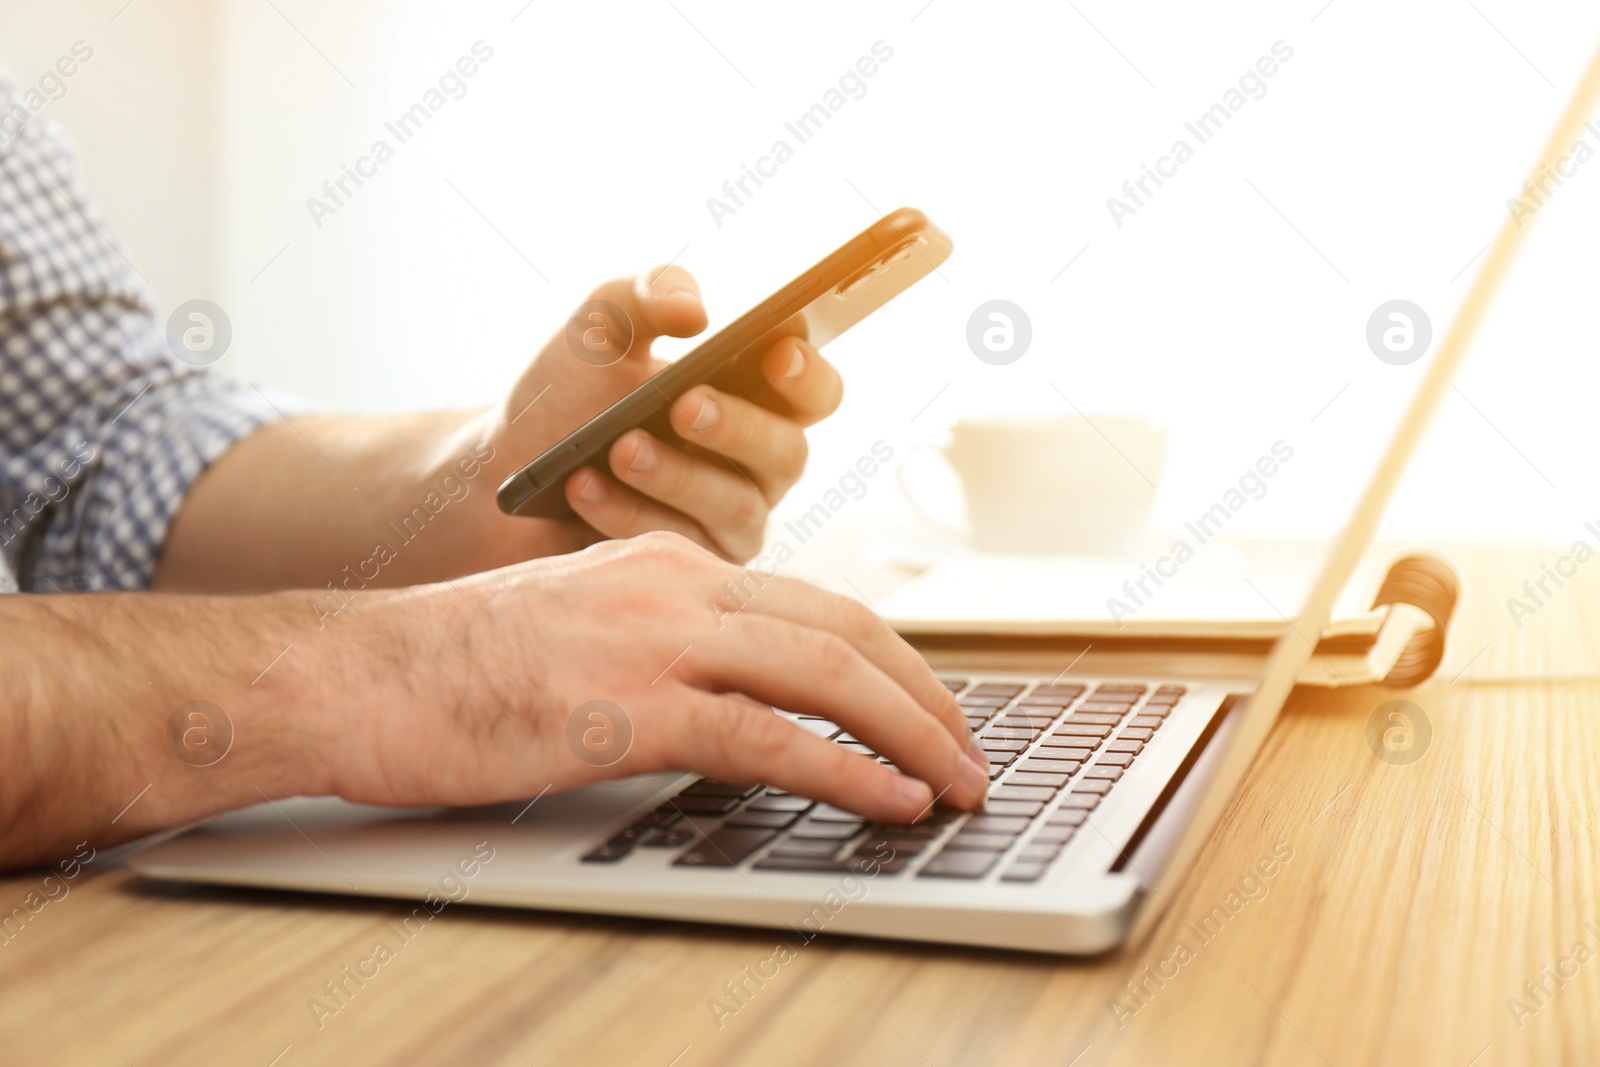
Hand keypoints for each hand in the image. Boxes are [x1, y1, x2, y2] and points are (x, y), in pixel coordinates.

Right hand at [333, 533, 990, 822]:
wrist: (354, 674)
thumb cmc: (453, 666)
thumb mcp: (582, 633)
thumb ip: (666, 649)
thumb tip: (738, 703)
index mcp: (670, 564)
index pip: (816, 603)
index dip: (892, 658)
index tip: (931, 707)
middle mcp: (677, 584)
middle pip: (846, 627)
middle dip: (928, 693)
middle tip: (973, 750)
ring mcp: (654, 638)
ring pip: (825, 671)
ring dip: (910, 731)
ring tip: (958, 782)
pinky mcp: (627, 706)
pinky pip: (766, 734)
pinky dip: (844, 768)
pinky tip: (889, 799)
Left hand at [473, 267, 843, 563]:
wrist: (505, 464)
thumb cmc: (569, 391)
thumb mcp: (602, 324)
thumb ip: (649, 294)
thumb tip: (695, 310)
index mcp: (756, 399)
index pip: (816, 392)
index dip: (808, 376)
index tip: (775, 353)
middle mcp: (756, 465)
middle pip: (787, 454)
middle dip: (738, 429)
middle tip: (684, 405)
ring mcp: (726, 522)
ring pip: (736, 510)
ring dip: (677, 476)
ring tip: (619, 448)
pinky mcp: (687, 569)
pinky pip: (678, 548)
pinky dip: (627, 513)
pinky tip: (583, 486)